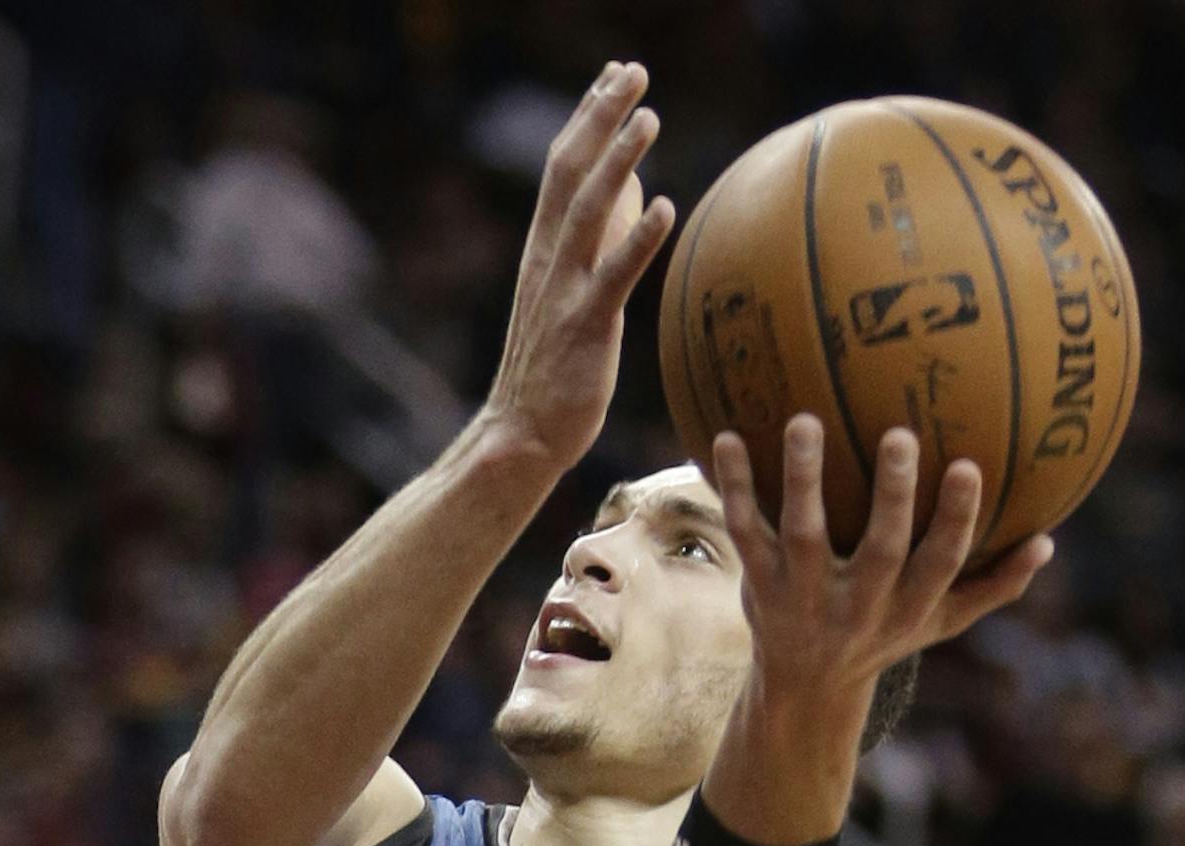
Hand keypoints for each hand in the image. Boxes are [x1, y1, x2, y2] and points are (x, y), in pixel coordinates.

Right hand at [485, 61, 674, 475]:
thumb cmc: (552, 371)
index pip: (561, 167)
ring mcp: (564, 293)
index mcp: (543, 250)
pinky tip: (664, 208)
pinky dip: (637, 240)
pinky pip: (613, 278)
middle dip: (600, 118)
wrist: (520, 434)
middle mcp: (549, 260)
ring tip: (649, 118)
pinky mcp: (585, 329)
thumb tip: (635, 194)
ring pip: (587, 214)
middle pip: (570, 173)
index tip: (613, 73)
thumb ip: (598, 244)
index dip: (587, 117)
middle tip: (632, 72)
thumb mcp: (572, 297)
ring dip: (618, 162)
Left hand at [714, 415, 1053, 709]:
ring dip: (805, 479)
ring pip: (804, 535)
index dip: (956, 520)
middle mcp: (858, 605)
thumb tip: (1049, 542)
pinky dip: (735, 487)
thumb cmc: (883, 635)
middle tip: (900, 435)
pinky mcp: (759, 583)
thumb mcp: (940, 621)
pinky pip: (744, 531)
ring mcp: (804, 594)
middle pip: (881, 550)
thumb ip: (994, 586)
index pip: (940, 564)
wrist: (804, 688)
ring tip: (806, 420)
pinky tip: (726, 437)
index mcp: (908, 608)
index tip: (970, 467)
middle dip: (893, 496)